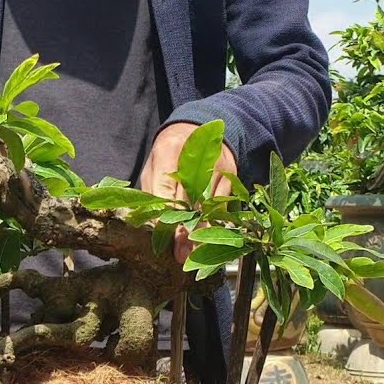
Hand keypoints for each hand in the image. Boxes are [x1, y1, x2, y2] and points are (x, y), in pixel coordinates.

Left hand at [140, 122, 236, 263]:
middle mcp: (196, 159)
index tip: (164, 243)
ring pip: (211, 206)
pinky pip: (225, 203)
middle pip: (191, 202)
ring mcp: (217, 166)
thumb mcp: (153, 167)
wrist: (197, 126)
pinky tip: (213, 242)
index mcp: (168, 152)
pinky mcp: (231, 174)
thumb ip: (152, 193)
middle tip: (182, 257)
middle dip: (186, 232)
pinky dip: (218, 223)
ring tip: (197, 256)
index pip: (166, 192)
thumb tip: (152, 227)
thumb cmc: (168, 153)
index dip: (166, 220)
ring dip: (204, 233)